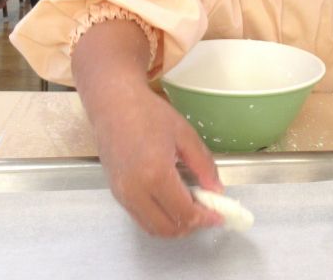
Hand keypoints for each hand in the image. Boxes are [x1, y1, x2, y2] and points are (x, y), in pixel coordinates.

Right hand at [97, 87, 223, 236]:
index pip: (185, 213)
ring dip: (175, 225)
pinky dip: (159, 218)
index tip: (219, 214)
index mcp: (155, 174)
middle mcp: (135, 191)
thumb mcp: (184, 134)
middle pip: (168, 228)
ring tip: (192, 207)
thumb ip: (203, 164)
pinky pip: (140, 217)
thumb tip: (216, 189)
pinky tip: (172, 201)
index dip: (205, 218)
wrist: (113, 103)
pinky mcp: (116, 192)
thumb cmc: (148, 113)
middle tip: (208, 211)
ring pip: (152, 227)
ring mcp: (122, 194)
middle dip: (191, 226)